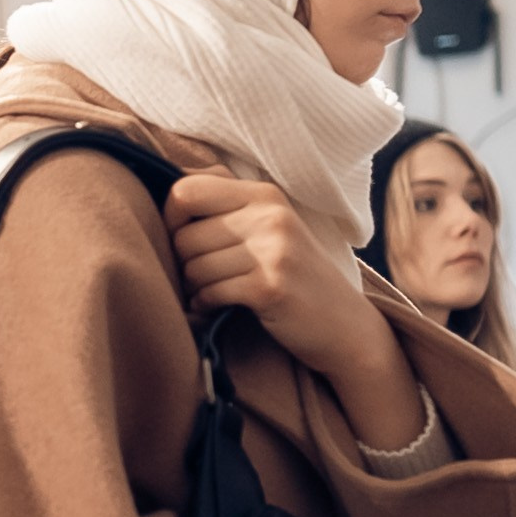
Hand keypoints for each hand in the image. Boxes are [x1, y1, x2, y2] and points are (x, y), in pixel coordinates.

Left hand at [165, 169, 423, 448]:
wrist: (346, 326)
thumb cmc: (296, 278)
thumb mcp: (270, 229)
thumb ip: (227, 207)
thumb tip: (169, 199)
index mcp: (264, 194)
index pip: (186, 190)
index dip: (170, 219)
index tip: (182, 241)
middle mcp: (270, 215)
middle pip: (184, 234)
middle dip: (182, 263)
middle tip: (201, 278)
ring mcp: (274, 250)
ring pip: (193, 266)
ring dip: (194, 287)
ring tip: (213, 293)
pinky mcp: (270, 287)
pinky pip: (210, 292)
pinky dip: (206, 305)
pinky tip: (219, 308)